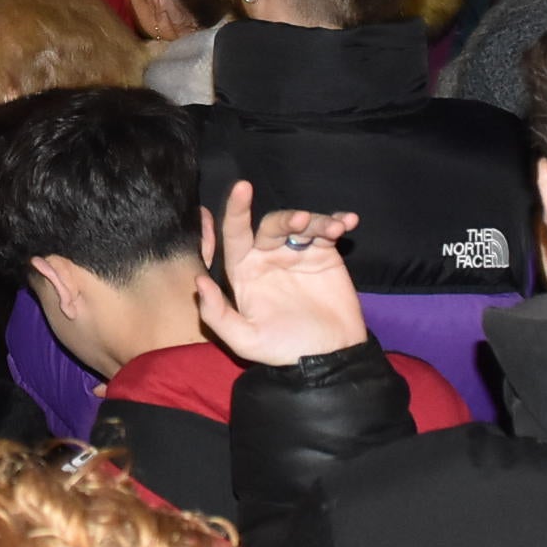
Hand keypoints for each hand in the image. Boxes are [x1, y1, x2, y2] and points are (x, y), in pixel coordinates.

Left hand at [194, 179, 367, 367]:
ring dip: (316, 220)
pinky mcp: (324, 254)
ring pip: (301, 224)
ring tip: (333, 230)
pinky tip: (348, 222)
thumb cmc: (284, 349)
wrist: (329, 358)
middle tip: (302, 221)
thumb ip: (218, 315)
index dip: (235, 210)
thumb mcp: (246, 340)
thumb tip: (198, 282)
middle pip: (271, 224)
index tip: (242, 188)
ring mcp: (296, 253)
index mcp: (244, 271)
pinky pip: (328, 231)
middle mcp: (267, 256)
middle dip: (286, 219)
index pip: (235, 234)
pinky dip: (337, 222)